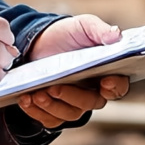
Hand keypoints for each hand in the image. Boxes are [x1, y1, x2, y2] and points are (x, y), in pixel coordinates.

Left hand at [16, 14, 130, 128]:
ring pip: (69, 114)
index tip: (106, 81)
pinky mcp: (54, 110)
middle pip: (91, 102)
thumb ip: (100, 30)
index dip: (115, 86)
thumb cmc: (67, 34)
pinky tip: (26, 99)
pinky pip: (49, 119)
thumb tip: (117, 36)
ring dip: (52, 106)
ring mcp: (74, 103)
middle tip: (54, 87)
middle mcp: (93, 92)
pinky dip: (37, 111)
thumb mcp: (84, 26)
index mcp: (107, 72)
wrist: (38, 41)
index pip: (118, 86)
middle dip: (72, 96)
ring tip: (37, 93)